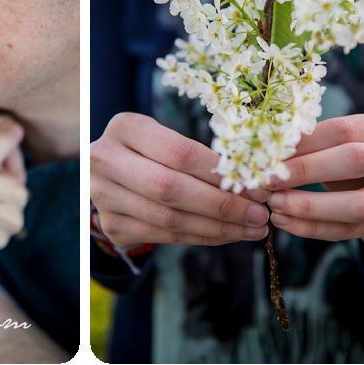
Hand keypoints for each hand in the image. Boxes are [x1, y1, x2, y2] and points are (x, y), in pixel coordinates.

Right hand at [90, 112, 270, 249]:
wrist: (107, 174)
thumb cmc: (149, 150)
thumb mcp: (163, 137)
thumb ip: (198, 154)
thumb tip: (253, 178)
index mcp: (125, 128)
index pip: (179, 153)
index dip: (220, 172)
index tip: (256, 186)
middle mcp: (106, 161)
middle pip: (171, 188)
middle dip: (222, 205)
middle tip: (258, 213)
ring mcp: (105, 196)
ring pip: (169, 218)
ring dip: (217, 227)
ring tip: (251, 228)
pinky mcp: (112, 225)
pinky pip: (164, 236)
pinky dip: (201, 237)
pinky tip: (227, 235)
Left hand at [267, 110, 363, 249]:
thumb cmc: (357, 154)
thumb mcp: (345, 140)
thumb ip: (316, 142)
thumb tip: (267, 149)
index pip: (345, 129)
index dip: (306, 142)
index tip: (270, 151)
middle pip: (357, 161)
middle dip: (307, 170)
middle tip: (269, 179)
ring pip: (357, 204)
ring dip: (310, 206)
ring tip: (275, 205)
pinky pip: (349, 230)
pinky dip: (313, 228)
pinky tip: (286, 222)